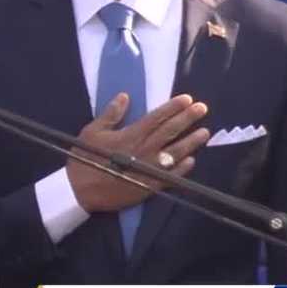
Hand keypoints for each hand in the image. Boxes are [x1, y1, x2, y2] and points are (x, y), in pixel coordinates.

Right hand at [66, 94, 210, 212]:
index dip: (173, 107)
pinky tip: (192, 161)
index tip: (187, 99)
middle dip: (187, 118)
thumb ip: (111, 114)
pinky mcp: (150, 185)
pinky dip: (183, 168)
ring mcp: (150, 168)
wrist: (82, 191)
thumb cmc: (86, 159)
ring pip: (176, 152)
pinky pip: (171, 176)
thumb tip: (125, 96)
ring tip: (205, 132)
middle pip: (171, 131)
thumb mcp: (93, 131)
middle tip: (202, 108)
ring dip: (191, 142)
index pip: (157, 117)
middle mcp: (145, 149)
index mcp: (132, 134)